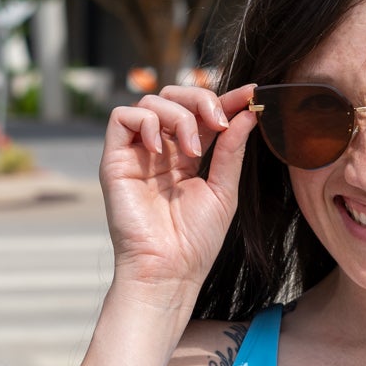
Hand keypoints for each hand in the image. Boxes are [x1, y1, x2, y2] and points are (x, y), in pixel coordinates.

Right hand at [99, 81, 256, 295]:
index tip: (251, 94)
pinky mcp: (115, 160)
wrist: (168, 271)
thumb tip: (246, 114)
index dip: (225, 100)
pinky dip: (147, 122)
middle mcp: (160, 151)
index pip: (203, 115)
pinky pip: (122, 117)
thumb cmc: (195, 242)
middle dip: (201, 99)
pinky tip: (162, 148)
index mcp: (186, 157)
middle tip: (218, 123)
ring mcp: (137, 154)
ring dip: (179, 116)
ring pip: (151, 101)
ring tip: (192, 151)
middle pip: (174, 96)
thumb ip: (231, 151)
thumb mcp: (223, 190)